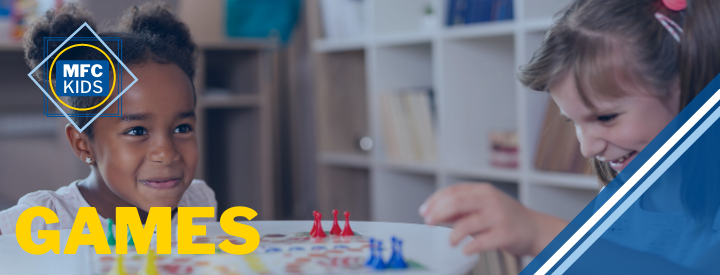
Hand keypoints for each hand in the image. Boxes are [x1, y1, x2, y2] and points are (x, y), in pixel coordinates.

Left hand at [419, 183, 567, 255]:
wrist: (535, 228)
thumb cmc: (506, 217)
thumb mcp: (483, 206)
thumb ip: (462, 208)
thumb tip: (435, 212)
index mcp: (483, 191)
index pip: (453, 191)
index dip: (435, 201)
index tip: (424, 211)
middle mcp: (490, 201)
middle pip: (457, 203)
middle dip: (438, 213)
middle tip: (429, 223)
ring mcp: (498, 217)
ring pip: (467, 223)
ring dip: (453, 235)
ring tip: (450, 242)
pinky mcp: (505, 234)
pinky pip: (482, 241)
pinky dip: (470, 247)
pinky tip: (465, 250)